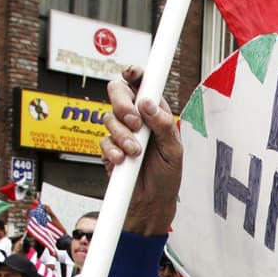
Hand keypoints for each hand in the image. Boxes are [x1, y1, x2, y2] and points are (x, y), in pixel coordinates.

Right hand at [100, 66, 181, 236]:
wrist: (152, 203)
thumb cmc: (167, 177)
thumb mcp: (174, 150)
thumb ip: (164, 125)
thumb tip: (149, 104)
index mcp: (154, 113)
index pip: (143, 85)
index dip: (136, 74)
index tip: (132, 73)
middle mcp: (136, 119)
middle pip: (118, 93)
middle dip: (122, 103)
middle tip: (133, 121)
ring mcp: (121, 133)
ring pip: (109, 118)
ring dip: (122, 135)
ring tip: (135, 152)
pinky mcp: (109, 149)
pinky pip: (103, 141)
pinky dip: (113, 151)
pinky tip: (123, 160)